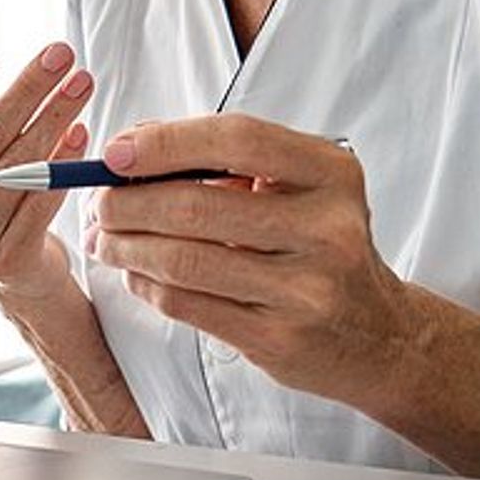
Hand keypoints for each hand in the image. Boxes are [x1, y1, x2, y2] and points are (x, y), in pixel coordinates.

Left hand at [83, 114, 420, 405]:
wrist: (380, 335)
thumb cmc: (320, 246)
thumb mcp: (296, 188)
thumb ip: (224, 158)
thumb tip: (131, 144)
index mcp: (330, 173)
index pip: (237, 140)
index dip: (166, 142)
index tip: (115, 152)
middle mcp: (327, 228)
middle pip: (197, 205)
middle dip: (129, 203)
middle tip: (99, 203)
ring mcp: (306, 289)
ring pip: (184, 260)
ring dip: (128, 246)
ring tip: (104, 239)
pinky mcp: (279, 338)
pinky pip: (188, 305)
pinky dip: (147, 285)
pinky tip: (134, 273)